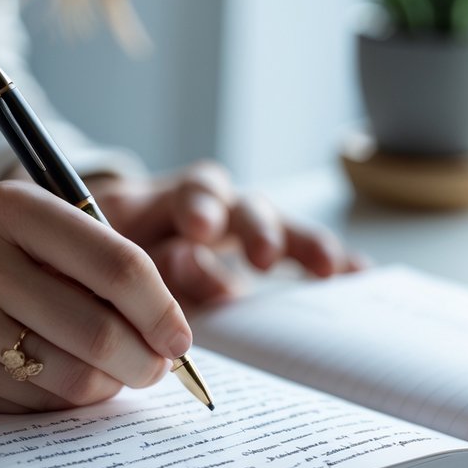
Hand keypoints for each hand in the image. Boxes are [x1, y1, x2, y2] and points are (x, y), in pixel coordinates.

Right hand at [0, 181, 191, 412]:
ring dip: (110, 386)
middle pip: (100, 333)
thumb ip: (100, 260)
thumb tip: (172, 332)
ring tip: (113, 372)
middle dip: (146, 361)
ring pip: (72, 379)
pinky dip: (64, 400)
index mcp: (13, 210)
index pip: (118, 266)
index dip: (162, 309)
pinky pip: (35, 405)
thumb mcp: (33, 225)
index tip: (181, 337)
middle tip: (157, 366)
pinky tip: (60, 378)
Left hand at [86, 161, 366, 307]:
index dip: (201, 207)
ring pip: (280, 226)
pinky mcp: (267, 254)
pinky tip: (359, 275)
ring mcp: (244, 229)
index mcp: (168, 202)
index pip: (194, 191)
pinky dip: (328, 262)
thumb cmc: (110, 261)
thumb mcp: (118, 262)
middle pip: (245, 203)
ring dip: (303, 244)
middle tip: (263, 258)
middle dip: (258, 228)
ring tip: (330, 270)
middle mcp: (215, 206)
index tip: (200, 230)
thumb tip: (187, 256)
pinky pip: (301, 255)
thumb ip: (147, 262)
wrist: (107, 259)